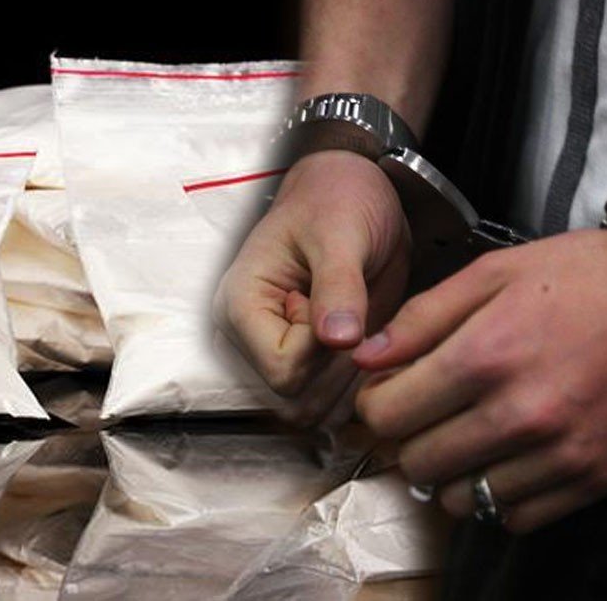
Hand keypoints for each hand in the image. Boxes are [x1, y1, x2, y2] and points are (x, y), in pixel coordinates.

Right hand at [213, 150, 410, 424]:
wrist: (354, 194)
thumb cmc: (336, 199)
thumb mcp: (341, 232)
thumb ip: (339, 286)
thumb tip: (338, 339)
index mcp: (240, 306)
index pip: (282, 371)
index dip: (322, 350)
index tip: (335, 304)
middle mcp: (250, 340)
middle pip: (296, 401)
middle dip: (338, 368)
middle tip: (353, 314)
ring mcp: (276, 354)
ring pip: (315, 411)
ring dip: (351, 379)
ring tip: (359, 323)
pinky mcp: (305, 364)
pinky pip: (331, 404)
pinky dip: (357, 383)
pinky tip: (366, 340)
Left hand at [351, 227, 606, 531]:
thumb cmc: (586, 275)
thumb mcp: (494, 272)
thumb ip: (422, 317)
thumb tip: (362, 356)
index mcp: (486, 355)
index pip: (387, 414)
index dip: (375, 403)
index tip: (389, 391)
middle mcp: (521, 414)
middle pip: (417, 462)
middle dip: (408, 437)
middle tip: (425, 412)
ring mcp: (560, 454)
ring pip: (461, 500)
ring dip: (449, 472)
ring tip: (465, 435)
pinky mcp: (594, 478)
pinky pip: (515, 517)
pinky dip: (497, 496)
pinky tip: (504, 457)